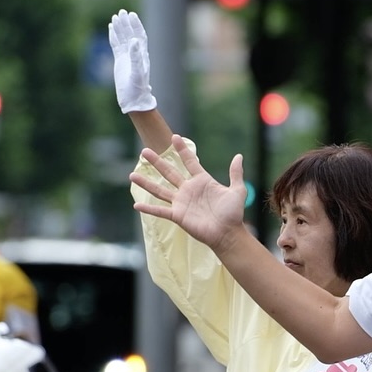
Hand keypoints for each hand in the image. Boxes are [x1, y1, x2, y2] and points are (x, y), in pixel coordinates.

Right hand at [108, 9, 156, 112]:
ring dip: (119, 28)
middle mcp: (135, 54)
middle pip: (130, 34)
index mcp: (142, 55)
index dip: (136, 25)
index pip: (139, 36)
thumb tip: (133, 41)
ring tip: (115, 17)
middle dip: (126, 23)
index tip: (131, 15)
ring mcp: (127, 57)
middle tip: (122, 12)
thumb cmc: (138, 88)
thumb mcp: (137, 73)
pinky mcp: (120, 61)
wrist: (133, 100)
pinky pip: (116, 46)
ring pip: (122, 39)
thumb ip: (136, 57)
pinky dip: (113, 37)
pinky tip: (110, 29)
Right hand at [131, 135, 247, 251]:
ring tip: (132, 174)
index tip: (174, 137)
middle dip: (157, 162)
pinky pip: (160, 211)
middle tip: (144, 151)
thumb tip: (239, 156)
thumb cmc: (233, 214)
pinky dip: (149, 209)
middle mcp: (189, 190)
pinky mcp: (178, 216)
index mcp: (202, 181)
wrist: (228, 233)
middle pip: (169, 172)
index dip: (182, 150)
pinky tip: (136, 206)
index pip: (190, 162)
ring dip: (146, 183)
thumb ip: (236, 173)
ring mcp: (182, 203)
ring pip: (160, 190)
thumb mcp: (238, 190)